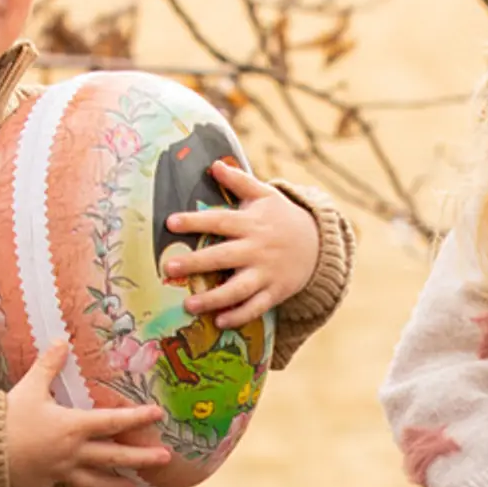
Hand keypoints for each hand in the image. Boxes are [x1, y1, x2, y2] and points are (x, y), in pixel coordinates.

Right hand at [4, 339, 173, 486]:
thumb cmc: (6, 418)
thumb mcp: (29, 387)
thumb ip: (48, 366)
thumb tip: (61, 341)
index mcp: (72, 427)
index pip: (113, 422)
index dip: (138, 418)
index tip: (158, 415)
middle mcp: (72, 453)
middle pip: (115, 457)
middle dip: (143, 457)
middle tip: (166, 459)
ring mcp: (60, 472)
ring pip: (97, 482)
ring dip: (119, 485)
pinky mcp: (46, 485)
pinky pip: (68, 485)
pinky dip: (81, 484)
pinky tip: (88, 483)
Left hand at [168, 160, 318, 327]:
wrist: (318, 244)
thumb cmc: (283, 217)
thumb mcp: (266, 195)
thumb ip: (239, 181)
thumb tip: (214, 164)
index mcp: (251, 223)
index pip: (219, 221)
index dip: (195, 221)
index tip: (171, 223)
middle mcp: (257, 249)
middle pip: (223, 256)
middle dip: (195, 263)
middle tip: (169, 267)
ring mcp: (266, 273)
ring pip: (237, 289)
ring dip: (213, 298)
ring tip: (189, 305)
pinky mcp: (275, 292)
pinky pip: (256, 307)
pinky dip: (239, 316)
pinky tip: (219, 322)